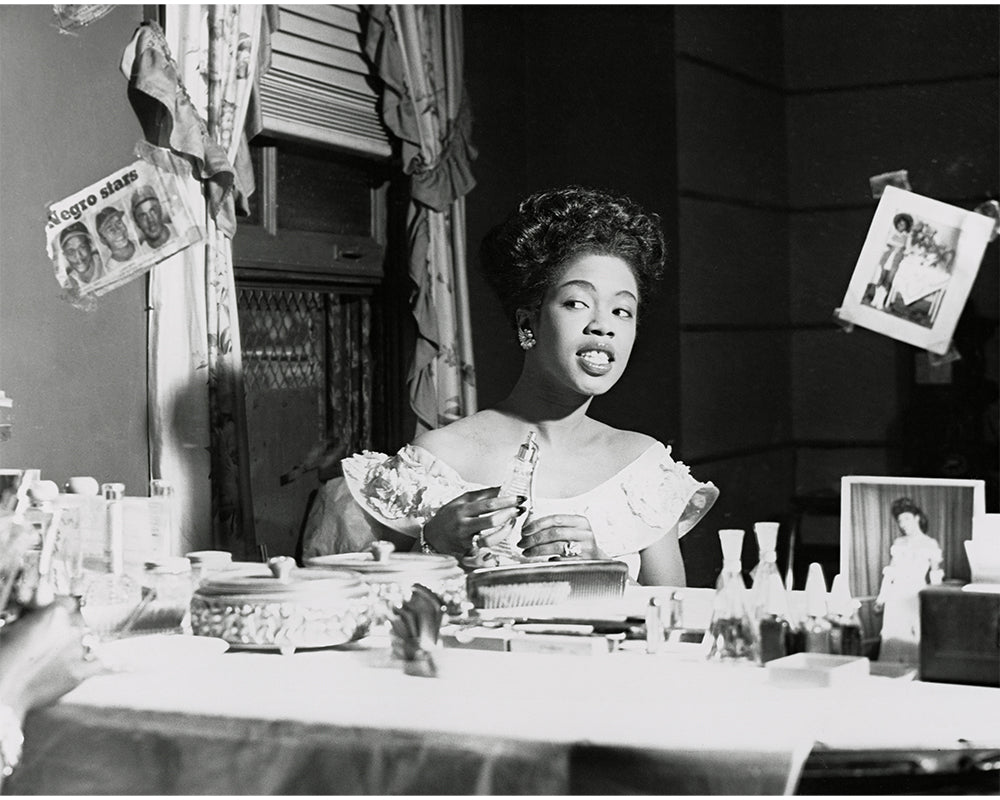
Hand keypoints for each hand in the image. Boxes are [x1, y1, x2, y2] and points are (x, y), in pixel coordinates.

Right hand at [0, 597, 102, 720]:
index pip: (70, 601)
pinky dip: (109, 662)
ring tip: (56, 654)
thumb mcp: (11, 626)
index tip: (56, 611)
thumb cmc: (0, 658)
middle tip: (51, 637)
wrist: (0, 691)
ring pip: (88, 639)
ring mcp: (77, 651)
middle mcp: (71, 629)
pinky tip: (124, 662)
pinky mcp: (79, 673)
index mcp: (54, 613)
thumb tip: (43, 597)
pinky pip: (102, 664)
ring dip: (78, 643)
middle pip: (80, 619)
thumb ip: (33, 612)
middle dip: (68, 625)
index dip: (62, 607)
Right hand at [422, 488, 524, 557]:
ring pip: (490, 540)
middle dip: (509, 515)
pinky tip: (501, 543)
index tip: (520, 498)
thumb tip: (502, 488)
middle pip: (491, 521)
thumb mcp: (461, 501)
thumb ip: (482, 495)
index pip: (488, 504)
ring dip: (505, 532)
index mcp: (462, 510)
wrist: (431, 537)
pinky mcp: (466, 554)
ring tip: (512, 524)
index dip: (507, 501)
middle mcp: (463, 526)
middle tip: (520, 510)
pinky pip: (483, 555)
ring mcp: (465, 542)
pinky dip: (493, 552)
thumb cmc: (448, 517)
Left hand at [517, 513, 603, 559]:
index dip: (538, 524)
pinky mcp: (582, 561)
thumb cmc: (580, 544)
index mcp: (580, 521)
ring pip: (556, 547)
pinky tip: (544, 560)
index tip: (525, 530)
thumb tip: (530, 528)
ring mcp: (585, 548)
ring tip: (527, 552)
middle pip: (554, 533)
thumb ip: (555, 526)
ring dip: (538, 550)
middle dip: (534, 538)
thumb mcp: (572, 530)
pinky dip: (550, 560)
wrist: (597, 560)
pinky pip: (562, 560)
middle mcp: (584, 533)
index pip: (556, 519)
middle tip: (523, 543)